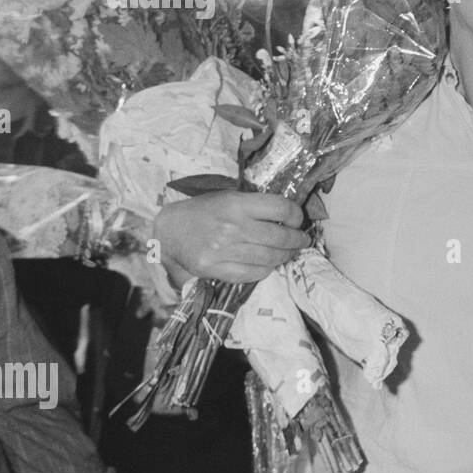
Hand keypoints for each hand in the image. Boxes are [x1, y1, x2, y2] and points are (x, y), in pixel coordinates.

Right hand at [152, 191, 306, 283]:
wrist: (170, 231)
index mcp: (236, 204)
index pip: (281, 208)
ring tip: (289, 253)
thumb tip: (290, 216)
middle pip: (280, 236)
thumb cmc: (204, 211)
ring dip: (285, 256)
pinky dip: (266, 270)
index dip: (296, 215)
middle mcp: (232, 227)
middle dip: (297, 240)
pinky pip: (253, 274)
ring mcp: (223, 250)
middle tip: (302, 241)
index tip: (298, 221)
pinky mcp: (215, 269)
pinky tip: (268, 265)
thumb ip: (256, 205)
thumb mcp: (229, 198)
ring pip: (270, 258)